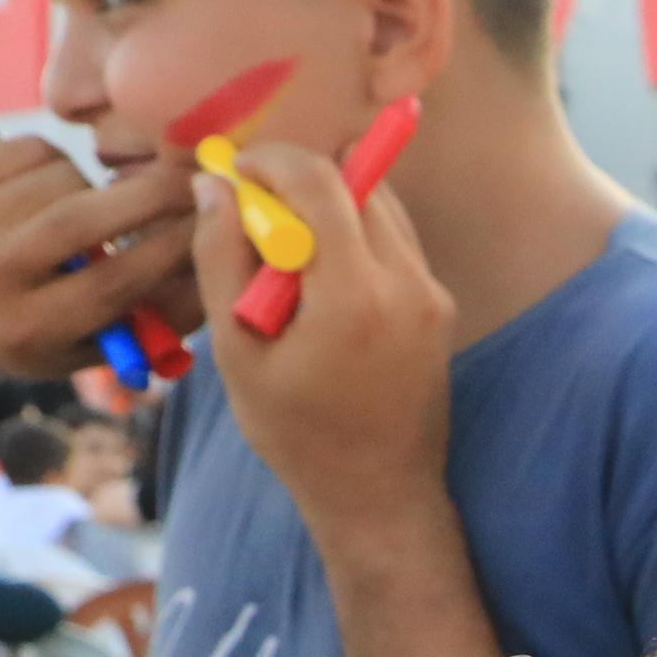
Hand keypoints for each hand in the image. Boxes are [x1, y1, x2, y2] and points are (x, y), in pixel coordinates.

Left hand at [0, 133, 203, 383]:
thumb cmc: (19, 336)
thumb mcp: (79, 352)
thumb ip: (144, 324)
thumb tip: (205, 279)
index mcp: (28, 327)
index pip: (112, 282)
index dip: (169, 250)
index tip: (208, 227)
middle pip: (82, 220)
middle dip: (149, 195)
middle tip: (190, 181)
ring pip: (62, 178)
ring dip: (95, 185)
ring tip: (92, 206)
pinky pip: (31, 149)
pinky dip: (59, 161)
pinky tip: (53, 187)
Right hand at [194, 139, 453, 535]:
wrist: (381, 495)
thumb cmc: (298, 435)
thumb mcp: (239, 353)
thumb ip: (221, 260)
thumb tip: (215, 185)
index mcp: (356, 296)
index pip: (320, 181)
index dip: (272, 161)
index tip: (236, 174)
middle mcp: (408, 285)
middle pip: (355, 184)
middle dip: (298, 181)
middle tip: (253, 210)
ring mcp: (433, 294)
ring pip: (380, 207)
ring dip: (329, 207)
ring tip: (284, 251)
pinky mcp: (440, 306)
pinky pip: (395, 241)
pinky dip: (355, 236)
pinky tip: (318, 277)